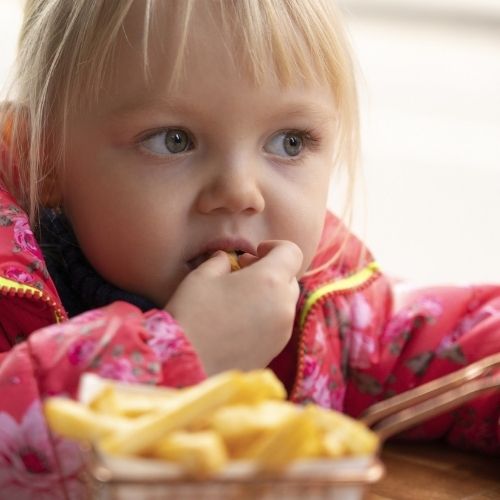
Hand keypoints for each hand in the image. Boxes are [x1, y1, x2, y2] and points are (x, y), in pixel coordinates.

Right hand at [165, 240, 302, 374]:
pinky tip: (239, 321)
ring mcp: (283, 332)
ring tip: (239, 298)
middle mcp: (284, 306)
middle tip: (243, 273)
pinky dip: (266, 316)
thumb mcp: (202, 277)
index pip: (292, 252)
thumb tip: (226, 259)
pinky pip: (278, 324)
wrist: (187, 366)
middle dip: (270, 270)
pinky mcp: (275, 351)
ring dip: (269, 294)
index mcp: (270, 281)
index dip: (275, 246)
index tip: (254, 253)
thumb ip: (220, 261)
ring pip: (285, 302)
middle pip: (290, 278)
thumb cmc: (192, 314)